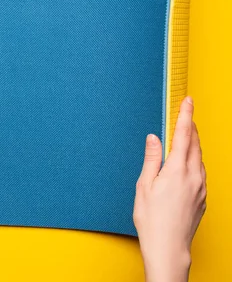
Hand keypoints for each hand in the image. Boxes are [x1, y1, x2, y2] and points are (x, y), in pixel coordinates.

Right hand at [134, 97, 206, 281]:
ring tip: (185, 138)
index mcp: (177, 170)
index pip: (183, 135)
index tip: (188, 101)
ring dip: (193, 144)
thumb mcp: (144, 186)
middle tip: (186, 115)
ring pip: (200, 158)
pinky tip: (186, 165)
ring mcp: (201, 188)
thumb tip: (154, 138)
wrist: (169, 247)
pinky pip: (201, 172)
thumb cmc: (152, 219)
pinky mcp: (203, 198)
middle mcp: (194, 176)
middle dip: (191, 127)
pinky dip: (194, 162)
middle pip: (195, 144)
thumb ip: (152, 159)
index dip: (186, 116)